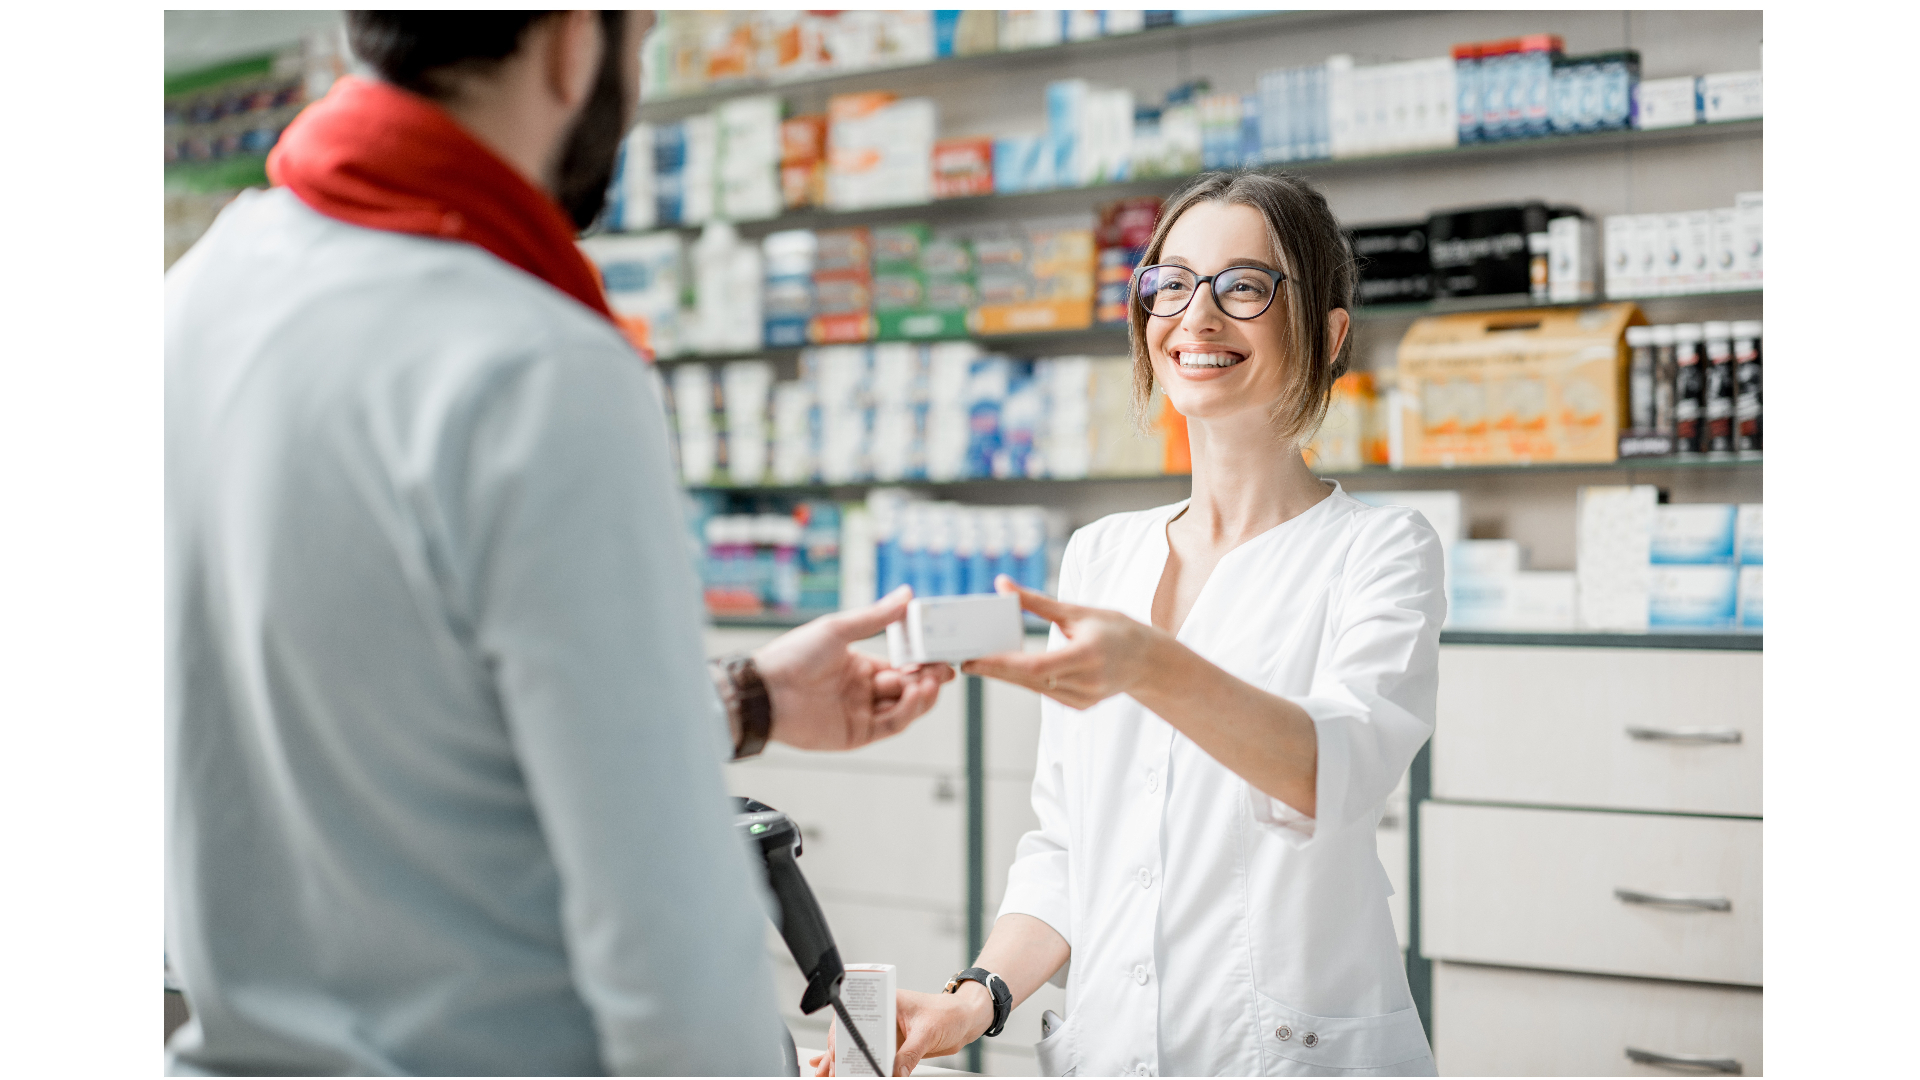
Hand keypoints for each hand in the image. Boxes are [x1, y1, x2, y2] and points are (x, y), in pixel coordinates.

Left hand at [755, 586, 954, 750]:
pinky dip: (907, 711)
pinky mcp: (856, 735)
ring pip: (904, 709)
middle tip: (943, 670)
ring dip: (921, 696)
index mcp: (859, 665)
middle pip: (907, 688)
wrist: (767, 690)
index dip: (922, 661)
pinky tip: (913, 694)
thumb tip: (906, 594)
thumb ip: (876, 617)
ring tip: (930, 682)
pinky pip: (890, 725)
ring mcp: (860, 713)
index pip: (901, 665)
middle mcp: (862, 691)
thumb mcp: (839, 629)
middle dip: (928, 679)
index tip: (941, 654)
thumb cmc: (794, 655)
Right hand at [810, 985, 990, 1075]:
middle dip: (837, 1054)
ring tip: (828, 1075)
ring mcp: (885, 1032)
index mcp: (885, 1001)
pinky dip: (858, 1067)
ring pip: (857, 1048)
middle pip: (851, 1035)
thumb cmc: (949, 1012)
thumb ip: (909, 1055)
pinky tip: (843, 1072)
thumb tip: (893, 1073)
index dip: (842, 1036)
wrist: (965, 1019)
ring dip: (842, 1063)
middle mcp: (881, 1016)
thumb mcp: (927, 1032)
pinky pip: (872, 1059)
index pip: (855, 1016)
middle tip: (830, 1072)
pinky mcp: (892, 1047)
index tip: (838, 1055)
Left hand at [963, 576, 1166, 709]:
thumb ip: (1037, 602)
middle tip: (964, 658)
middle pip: (1027, 680)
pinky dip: (1025, 681)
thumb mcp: (1078, 611)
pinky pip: (1044, 692)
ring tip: (978, 662)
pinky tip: (1008, 671)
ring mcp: (1083, 698)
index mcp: (1087, 656)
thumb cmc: (1116, 630)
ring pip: (1033, 688)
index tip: (973, 658)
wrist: (1150, 662)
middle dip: (993, 669)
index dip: (1000, 664)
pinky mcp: (1080, 706)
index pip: (1034, 666)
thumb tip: (1002, 584)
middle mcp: (1086, 682)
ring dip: (1005, 676)